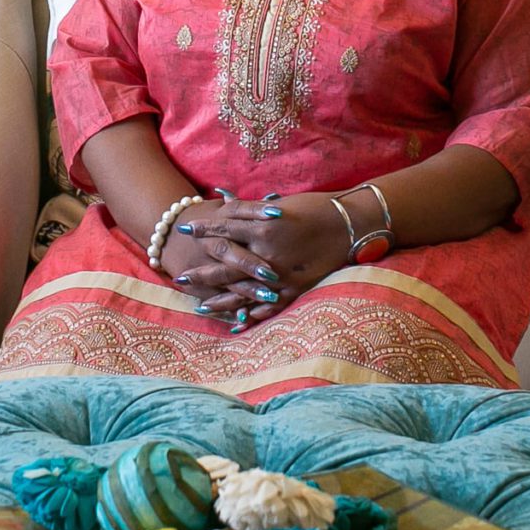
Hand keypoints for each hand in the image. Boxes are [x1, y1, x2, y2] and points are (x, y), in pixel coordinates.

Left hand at [172, 195, 353, 323]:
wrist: (349, 224)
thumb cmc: (317, 208)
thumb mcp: (283, 204)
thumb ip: (255, 212)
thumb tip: (228, 207)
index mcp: (263, 224)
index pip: (225, 227)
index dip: (205, 228)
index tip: (186, 230)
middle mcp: (267, 250)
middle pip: (226, 263)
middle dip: (202, 271)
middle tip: (180, 278)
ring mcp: (279, 273)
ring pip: (242, 290)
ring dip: (220, 300)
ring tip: (201, 306)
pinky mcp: (294, 288)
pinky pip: (268, 306)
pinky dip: (251, 316)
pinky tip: (236, 324)